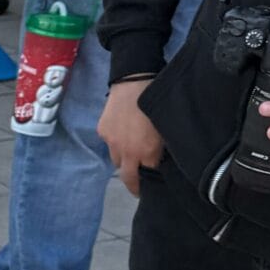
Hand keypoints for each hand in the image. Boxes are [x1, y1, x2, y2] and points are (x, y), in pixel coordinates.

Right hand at [98, 77, 162, 193]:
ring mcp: (112, 142)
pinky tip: (122, 130)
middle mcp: (126, 152)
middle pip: (127, 177)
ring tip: (131, 149)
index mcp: (146, 153)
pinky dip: (116, 141)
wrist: (135, 83)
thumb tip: (160, 159)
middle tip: (138, 187)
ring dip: (124, 158)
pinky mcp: (102, 130)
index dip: (152, 178)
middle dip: (133, 184)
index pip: (148, 175)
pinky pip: (109, 143)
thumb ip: (162, 149)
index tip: (153, 183)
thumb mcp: (166, 129)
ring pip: (116, 159)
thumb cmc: (156, 105)